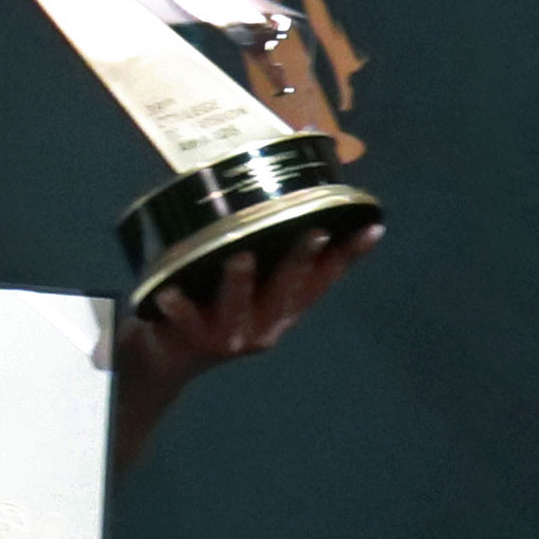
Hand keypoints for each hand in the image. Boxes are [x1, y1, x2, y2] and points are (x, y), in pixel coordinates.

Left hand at [112, 221, 379, 464]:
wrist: (167, 358)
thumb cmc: (213, 304)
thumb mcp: (250, 281)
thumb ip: (271, 247)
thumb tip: (290, 180)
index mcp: (285, 307)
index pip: (324, 278)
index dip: (350, 255)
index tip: (371, 228)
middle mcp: (267, 324)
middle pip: (289, 290)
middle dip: (302, 261)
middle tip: (315, 233)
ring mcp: (232, 336)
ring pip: (239, 306)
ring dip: (241, 283)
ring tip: (240, 258)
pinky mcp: (194, 342)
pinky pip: (186, 322)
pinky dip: (178, 307)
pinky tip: (168, 293)